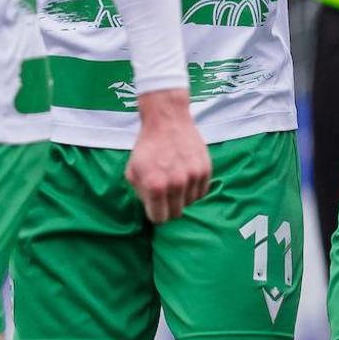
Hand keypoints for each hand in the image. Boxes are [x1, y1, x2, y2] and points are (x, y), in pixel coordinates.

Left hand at [126, 88, 211, 222]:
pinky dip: (194, 190)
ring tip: (175, 182)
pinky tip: (186, 178)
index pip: (159, 219)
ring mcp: (193, 177)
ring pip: (190, 204)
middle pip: (176, 214)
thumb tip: (152, 209)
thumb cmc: (147, 146)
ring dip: (182, 198)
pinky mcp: (205, 171)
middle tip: (165, 195)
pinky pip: (201, 193)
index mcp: (155, 186)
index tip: (155, 207)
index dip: (155, 214)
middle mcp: (176, 184)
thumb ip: (141, 194)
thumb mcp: (132, 170)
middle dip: (168, 208)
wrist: (167, 120)